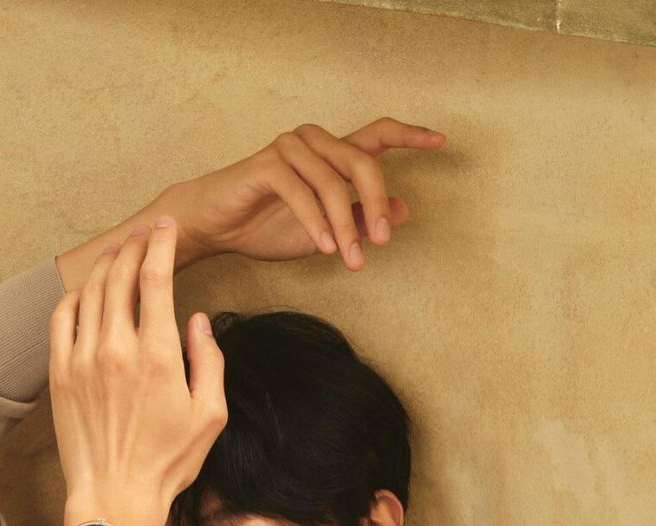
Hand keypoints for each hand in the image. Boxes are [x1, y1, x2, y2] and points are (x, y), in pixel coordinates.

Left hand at [48, 220, 227, 525]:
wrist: (115, 496)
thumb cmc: (168, 461)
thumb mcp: (211, 415)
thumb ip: (210, 361)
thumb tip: (198, 321)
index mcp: (157, 356)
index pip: (155, 278)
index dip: (161, 245)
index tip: (166, 230)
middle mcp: (115, 349)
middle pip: (120, 275)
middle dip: (134, 245)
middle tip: (146, 234)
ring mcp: (82, 359)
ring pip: (90, 291)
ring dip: (106, 265)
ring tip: (120, 254)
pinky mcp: (60, 374)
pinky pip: (62, 317)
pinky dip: (76, 295)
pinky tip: (88, 291)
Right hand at [160, 116, 445, 271]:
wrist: (216, 228)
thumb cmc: (265, 225)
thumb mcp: (325, 231)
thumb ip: (360, 219)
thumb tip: (402, 212)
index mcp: (330, 154)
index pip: (376, 135)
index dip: (409, 135)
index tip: (439, 142)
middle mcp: (314, 143)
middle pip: (363, 162)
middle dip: (378, 203)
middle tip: (383, 242)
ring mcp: (290, 149)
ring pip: (333, 183)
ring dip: (346, 226)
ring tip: (351, 261)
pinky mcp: (267, 164)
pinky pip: (302, 193)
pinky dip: (317, 224)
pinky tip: (325, 248)